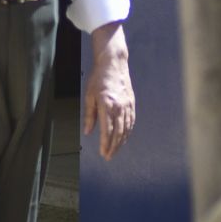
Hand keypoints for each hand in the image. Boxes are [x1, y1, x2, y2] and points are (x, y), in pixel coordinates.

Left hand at [83, 38, 135, 160]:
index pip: (107, 130)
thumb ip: (89, 115)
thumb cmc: (98, 79)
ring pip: (126, 129)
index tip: (103, 153)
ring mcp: (127, 106)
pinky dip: (128, 132)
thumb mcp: (89, 96)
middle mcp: (119, 107)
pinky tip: (124, 138)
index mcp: (107, 105)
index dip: (106, 143)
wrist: (114, 65)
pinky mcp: (132, 104)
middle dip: (113, 146)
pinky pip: (131, 122)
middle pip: (118, 132)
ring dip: (121, 142)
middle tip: (108, 156)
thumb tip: (88, 132)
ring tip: (115, 151)